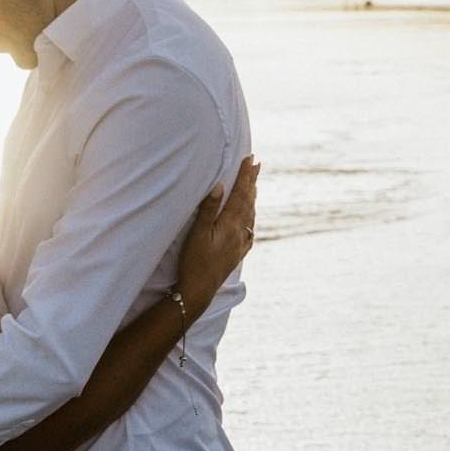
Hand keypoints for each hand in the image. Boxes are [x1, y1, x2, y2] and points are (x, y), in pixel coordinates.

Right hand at [178, 154, 258, 316]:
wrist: (199, 291)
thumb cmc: (193, 262)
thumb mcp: (197, 234)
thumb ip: (208, 209)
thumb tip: (220, 186)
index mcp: (230, 225)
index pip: (240, 194)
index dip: (245, 175)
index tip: (250, 159)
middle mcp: (240, 233)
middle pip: (249, 201)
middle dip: (252, 182)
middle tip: (257, 164)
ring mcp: (240, 244)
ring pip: (251, 215)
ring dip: (253, 197)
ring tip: (254, 184)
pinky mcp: (238, 254)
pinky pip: (250, 230)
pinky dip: (251, 217)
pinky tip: (250, 217)